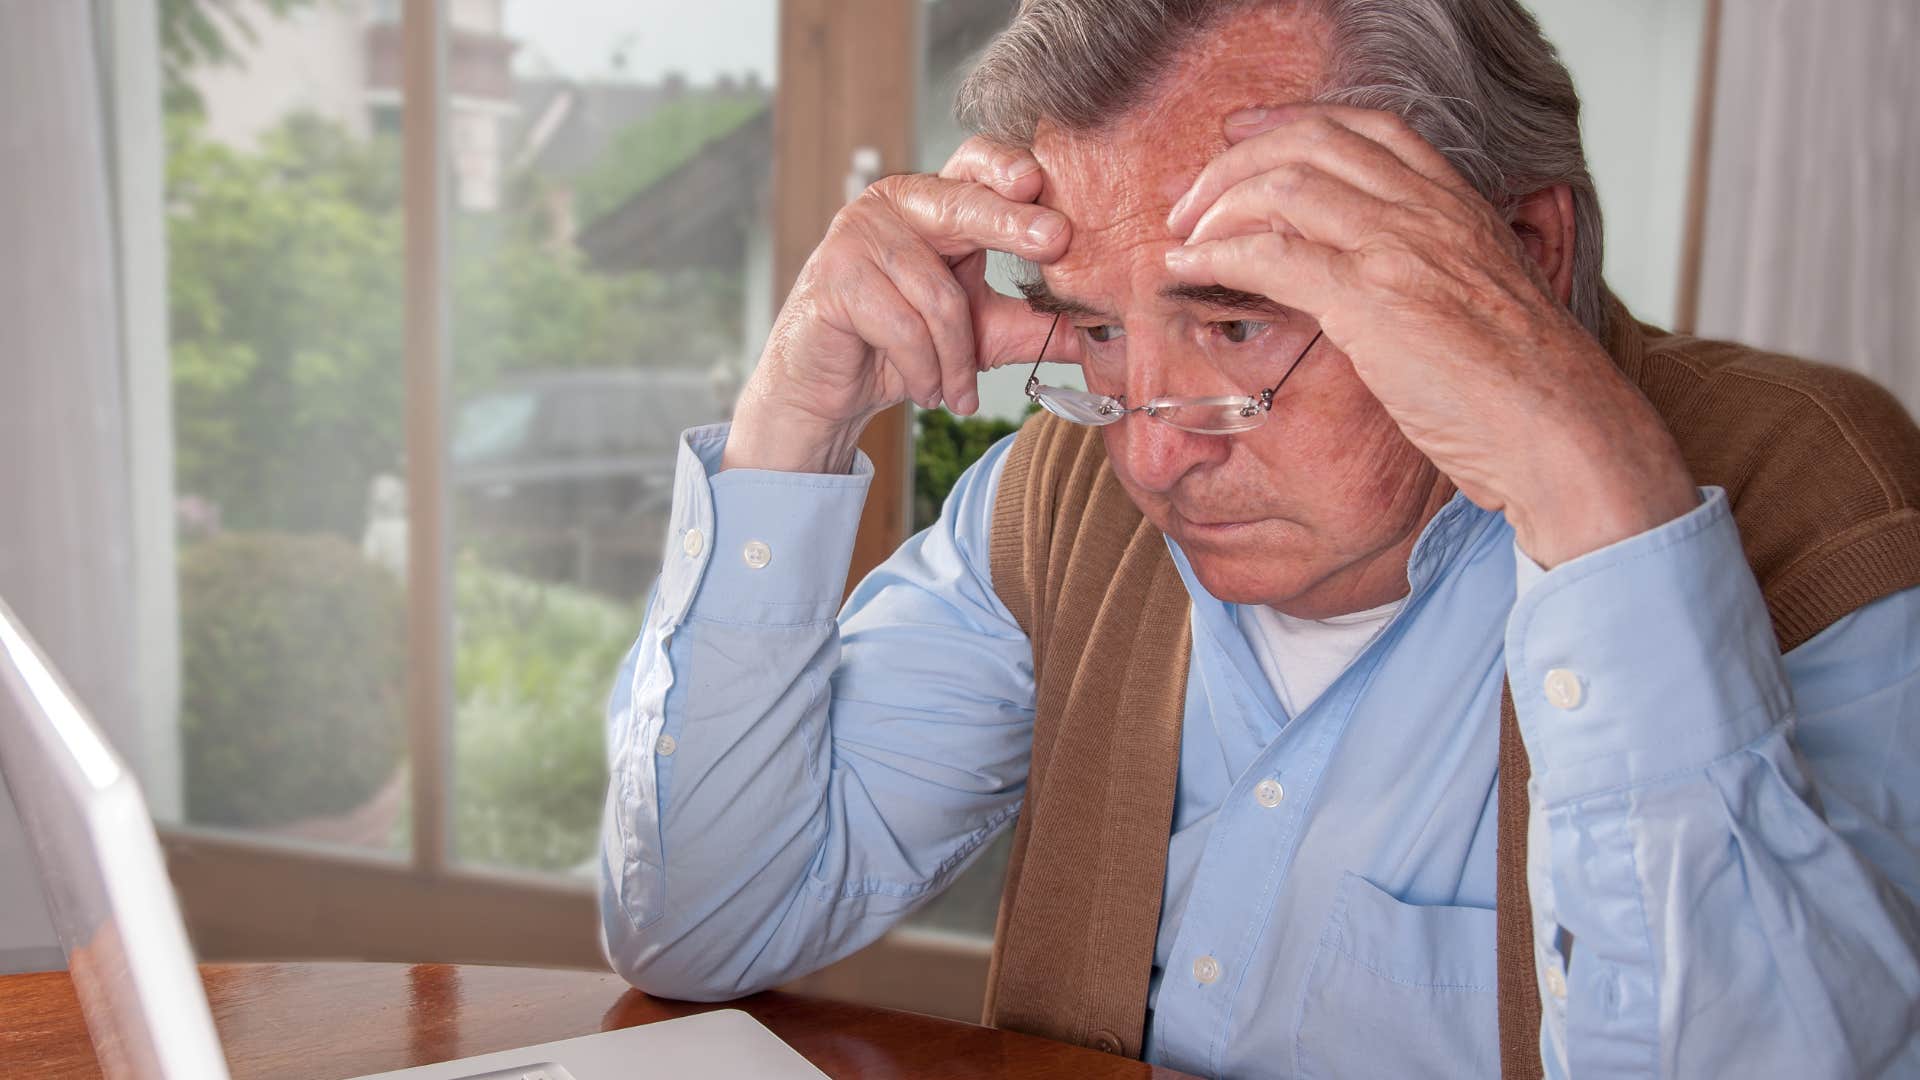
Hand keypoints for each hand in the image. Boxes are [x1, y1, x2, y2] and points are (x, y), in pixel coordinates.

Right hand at [724, 138, 1073, 474]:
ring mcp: (858, 235)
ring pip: (937, 294)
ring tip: (957, 391)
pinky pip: (900, 326)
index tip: (1040, 182)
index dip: (1005, 165)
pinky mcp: (831, 278)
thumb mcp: (985, 333)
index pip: (975, 163)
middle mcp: (896, 203)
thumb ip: (1039, 324)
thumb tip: (1114, 330)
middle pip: (960, 204)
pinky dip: (923, 370)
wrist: (832, 388)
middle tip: (1056, 241)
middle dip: (1011, 224)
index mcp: (938, 202)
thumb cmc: (906, 346)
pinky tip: (925, 390)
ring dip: (956, 359)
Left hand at [1162, 104, 1696, 566]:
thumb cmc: (1526, 390)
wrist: (1564, 431)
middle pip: (1310, 144)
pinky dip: (1216, 257)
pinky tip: (1186, 272)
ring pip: (1283, 188)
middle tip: (1190, 202)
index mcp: (1458, 204)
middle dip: (1235, 163)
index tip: (1242, 135)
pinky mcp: (1374, 300)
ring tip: (1183, 241)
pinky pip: (1272, 256)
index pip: (1366, 128)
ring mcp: (1401, 248)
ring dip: (1216, 208)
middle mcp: (1428, 210)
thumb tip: (1377, 289)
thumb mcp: (1485, 303)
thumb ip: (1436, 274)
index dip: (1292, 123)